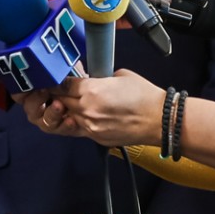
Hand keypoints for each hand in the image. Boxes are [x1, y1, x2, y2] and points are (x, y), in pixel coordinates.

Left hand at [27, 73, 166, 146]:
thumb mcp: (119, 75)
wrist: (160, 120)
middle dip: (57, 95)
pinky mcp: (96, 138)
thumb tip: (88, 79)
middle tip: (57, 89)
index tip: (54, 78)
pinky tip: (87, 113)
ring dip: (67, 109)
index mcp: (91, 91)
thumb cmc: (144, 95)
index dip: (56, 81)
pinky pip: (79, 127)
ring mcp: (90, 127)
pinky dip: (79, 120)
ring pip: (67, 116)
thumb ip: (98, 78)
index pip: (61, 85)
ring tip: (72, 102)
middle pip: (60, 101)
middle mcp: (86, 110)